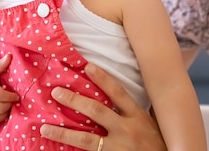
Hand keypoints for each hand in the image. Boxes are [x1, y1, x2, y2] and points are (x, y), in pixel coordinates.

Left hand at [40, 63, 165, 150]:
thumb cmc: (162, 146)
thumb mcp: (156, 125)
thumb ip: (142, 111)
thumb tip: (129, 93)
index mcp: (138, 117)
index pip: (118, 93)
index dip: (102, 78)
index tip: (87, 66)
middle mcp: (128, 130)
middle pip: (96, 111)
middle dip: (74, 100)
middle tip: (56, 91)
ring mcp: (119, 149)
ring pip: (86, 139)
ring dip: (64, 132)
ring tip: (45, 127)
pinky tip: (58, 150)